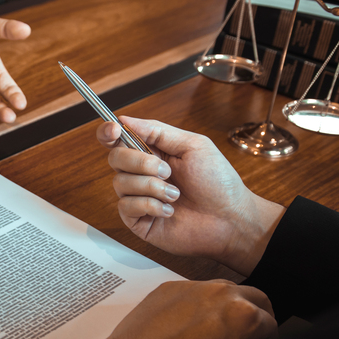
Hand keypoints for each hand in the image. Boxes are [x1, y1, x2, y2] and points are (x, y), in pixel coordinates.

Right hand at [97, 117, 284, 275]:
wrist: (229, 219)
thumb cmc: (217, 183)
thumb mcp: (193, 145)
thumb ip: (157, 130)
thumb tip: (126, 119)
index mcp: (152, 153)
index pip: (118, 139)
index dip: (109, 133)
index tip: (114, 130)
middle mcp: (141, 173)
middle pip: (115, 158)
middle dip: (140, 163)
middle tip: (168, 172)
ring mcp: (137, 196)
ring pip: (120, 182)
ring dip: (152, 187)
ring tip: (175, 195)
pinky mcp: (137, 219)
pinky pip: (126, 206)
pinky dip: (151, 205)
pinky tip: (169, 210)